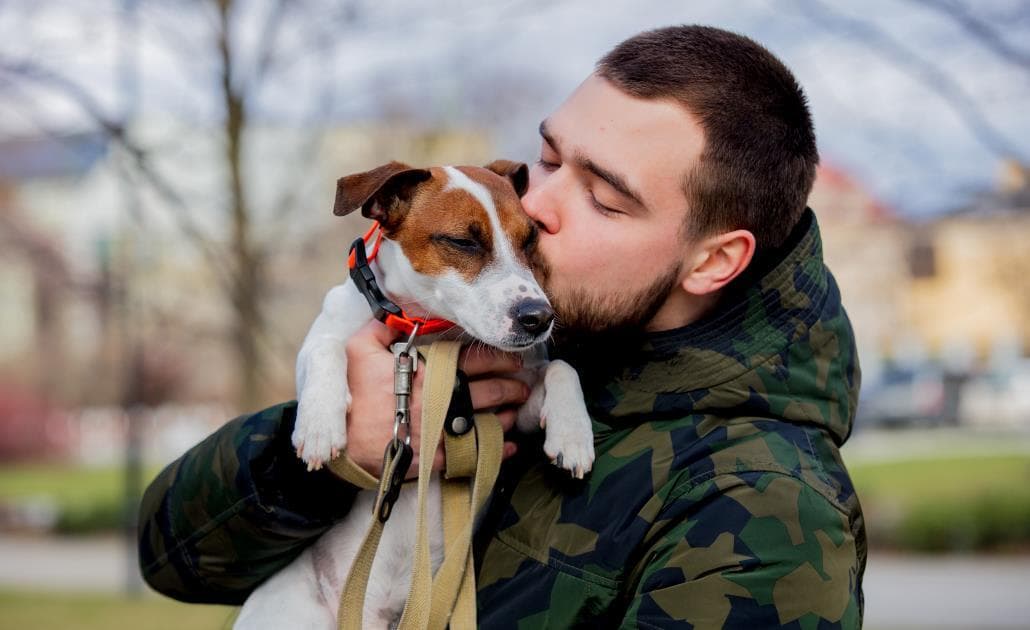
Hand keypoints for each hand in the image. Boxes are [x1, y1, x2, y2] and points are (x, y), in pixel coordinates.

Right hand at [342, 320, 526, 477]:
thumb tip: (401, 310)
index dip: (499, 359)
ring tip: (517, 411)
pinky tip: (509, 446)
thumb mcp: (359, 350)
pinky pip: (473, 453)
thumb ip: (383, 327)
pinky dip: (496, 450)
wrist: (341, 442)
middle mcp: (439, 398)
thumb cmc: (352, 393)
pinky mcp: (435, 458)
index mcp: (427, 371)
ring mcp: (439, 429)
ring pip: (486, 421)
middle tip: (524, 385)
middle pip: (488, 390)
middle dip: (512, 387)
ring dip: (507, 416)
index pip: (474, 360)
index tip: (515, 359)